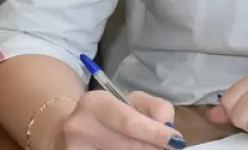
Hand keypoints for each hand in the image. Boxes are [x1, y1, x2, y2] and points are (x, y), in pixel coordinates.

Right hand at [44, 90, 184, 149]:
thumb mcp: (133, 102)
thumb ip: (157, 109)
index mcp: (95, 102)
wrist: (71, 129)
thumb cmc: (110, 114)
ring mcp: (75, 148)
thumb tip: (169, 128)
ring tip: (149, 149)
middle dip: (152, 149)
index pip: (130, 123)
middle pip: (127, 146)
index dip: (155, 134)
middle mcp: (80, 126)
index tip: (175, 141)